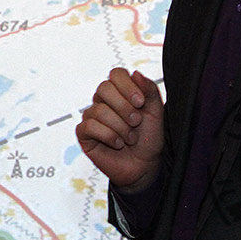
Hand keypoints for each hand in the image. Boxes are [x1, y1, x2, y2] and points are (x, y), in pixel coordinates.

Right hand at [75, 68, 163, 191]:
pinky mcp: (84, 133)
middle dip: (124, 107)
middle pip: (104, 88)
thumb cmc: (149, 139)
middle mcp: (103, 101)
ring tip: (129, 138)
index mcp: (120, 92)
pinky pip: (89, 126)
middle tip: (136, 122)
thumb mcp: (156, 112)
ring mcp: (92, 116)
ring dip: (120, 127)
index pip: (116, 74)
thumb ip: (149, 90)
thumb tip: (136, 73)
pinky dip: (108, 136)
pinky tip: (117, 144)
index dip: (127, 86)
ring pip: (99, 110)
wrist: (144, 166)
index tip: (140, 102)